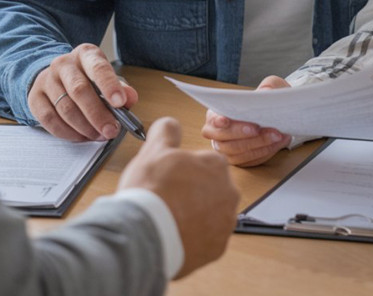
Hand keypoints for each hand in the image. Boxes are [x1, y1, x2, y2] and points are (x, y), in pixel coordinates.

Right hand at [28, 43, 137, 140]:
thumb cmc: (87, 77)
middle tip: (111, 131)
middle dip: (98, 115)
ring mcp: (46, 80)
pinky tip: (81, 136)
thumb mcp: (106, 77)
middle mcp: (64, 64)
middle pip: (80, 90)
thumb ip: (121, 88)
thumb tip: (130, 99)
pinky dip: (67, 132)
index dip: (110, 86)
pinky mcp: (34, 97)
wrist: (55, 75)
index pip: (99, 68)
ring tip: (99, 135)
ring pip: (65, 108)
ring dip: (84, 127)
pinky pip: (49, 119)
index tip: (120, 103)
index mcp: (86, 54)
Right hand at [118, 117, 239, 278]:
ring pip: (211, 215)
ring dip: (196, 216)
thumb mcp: (154, 150)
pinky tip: (176, 236)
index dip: (185, 172)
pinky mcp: (218, 248)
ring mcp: (225, 221)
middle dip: (193, 194)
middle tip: (169, 200)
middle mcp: (229, 192)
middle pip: (210, 189)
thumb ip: (167, 131)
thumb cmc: (150, 192)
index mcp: (217, 165)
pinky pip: (208, 240)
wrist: (144, 235)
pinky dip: (195, 239)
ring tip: (170, 220)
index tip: (171, 181)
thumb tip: (171, 125)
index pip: (205, 164)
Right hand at [201, 75, 291, 166]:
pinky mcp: (242, 160)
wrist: (279, 115)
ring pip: (237, 153)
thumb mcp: (272, 86)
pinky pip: (250, 160)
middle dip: (241, 134)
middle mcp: (219, 135)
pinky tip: (277, 142)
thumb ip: (269, 86)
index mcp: (218, 114)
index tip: (226, 120)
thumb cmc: (269, 100)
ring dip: (257, 144)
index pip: (212, 121)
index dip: (217, 122)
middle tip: (258, 129)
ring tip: (275, 135)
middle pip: (223, 141)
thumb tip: (265, 93)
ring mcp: (229, 150)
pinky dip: (264, 151)